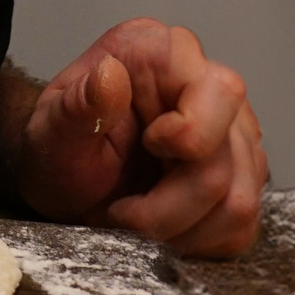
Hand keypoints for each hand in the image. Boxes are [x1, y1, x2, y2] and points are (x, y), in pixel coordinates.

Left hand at [14, 19, 268, 256]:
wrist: (65, 183)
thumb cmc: (59, 149)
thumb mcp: (51, 130)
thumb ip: (78, 104)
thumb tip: (109, 73)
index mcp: (162, 54)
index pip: (219, 92)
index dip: (187, 137)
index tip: (144, 149)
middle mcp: (208, 86)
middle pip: (228, 162)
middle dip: (171, 206)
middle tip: (122, 213)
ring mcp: (233, 134)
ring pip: (238, 202)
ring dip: (181, 229)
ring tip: (134, 222)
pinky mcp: (242, 176)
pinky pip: (242, 226)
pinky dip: (197, 241)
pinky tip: (161, 228)